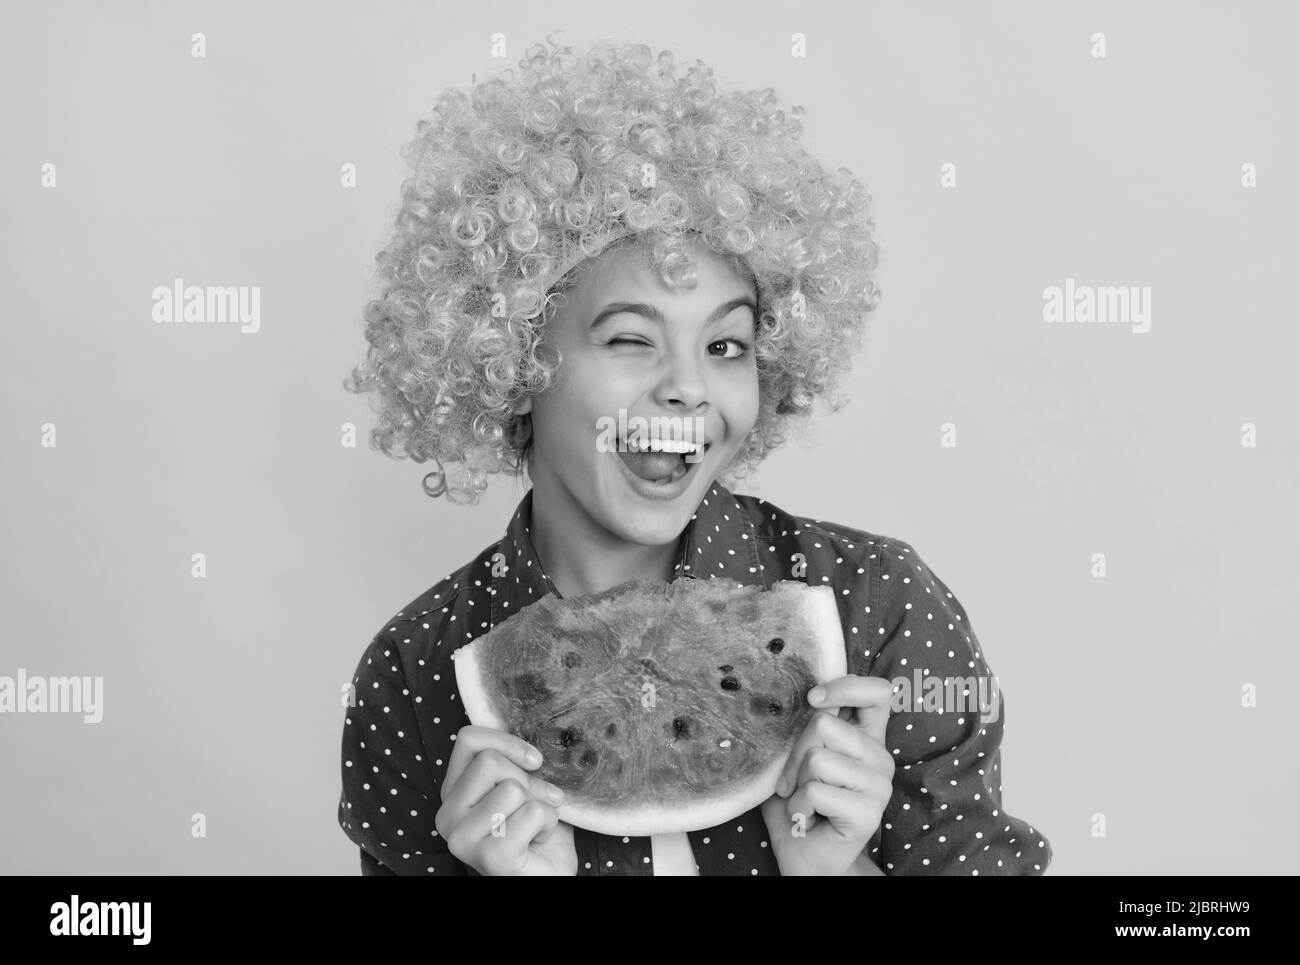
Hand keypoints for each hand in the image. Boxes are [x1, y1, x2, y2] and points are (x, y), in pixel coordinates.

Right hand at [435, 725, 577, 875]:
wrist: (547, 875)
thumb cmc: (535, 830)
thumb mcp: (521, 785)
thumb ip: (512, 761)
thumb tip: (527, 734)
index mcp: (452, 792)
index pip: (468, 739)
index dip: (507, 741)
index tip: (533, 761)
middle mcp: (447, 815)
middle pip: (491, 761)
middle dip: (528, 780)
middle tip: (537, 804)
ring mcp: (462, 838)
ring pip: (513, 788)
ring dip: (540, 805)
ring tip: (536, 825)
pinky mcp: (489, 857)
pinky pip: (532, 813)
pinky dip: (548, 823)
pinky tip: (538, 840)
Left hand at [760, 675, 894, 874]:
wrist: (804, 857)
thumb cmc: (798, 804)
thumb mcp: (798, 758)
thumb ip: (806, 729)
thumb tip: (798, 700)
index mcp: (867, 737)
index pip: (877, 692)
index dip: (845, 686)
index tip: (813, 699)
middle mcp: (880, 757)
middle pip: (824, 724)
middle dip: (795, 754)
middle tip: (796, 782)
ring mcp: (879, 785)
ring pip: (817, 758)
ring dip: (796, 784)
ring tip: (805, 803)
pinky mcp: (870, 813)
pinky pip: (815, 792)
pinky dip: (798, 807)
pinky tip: (808, 819)